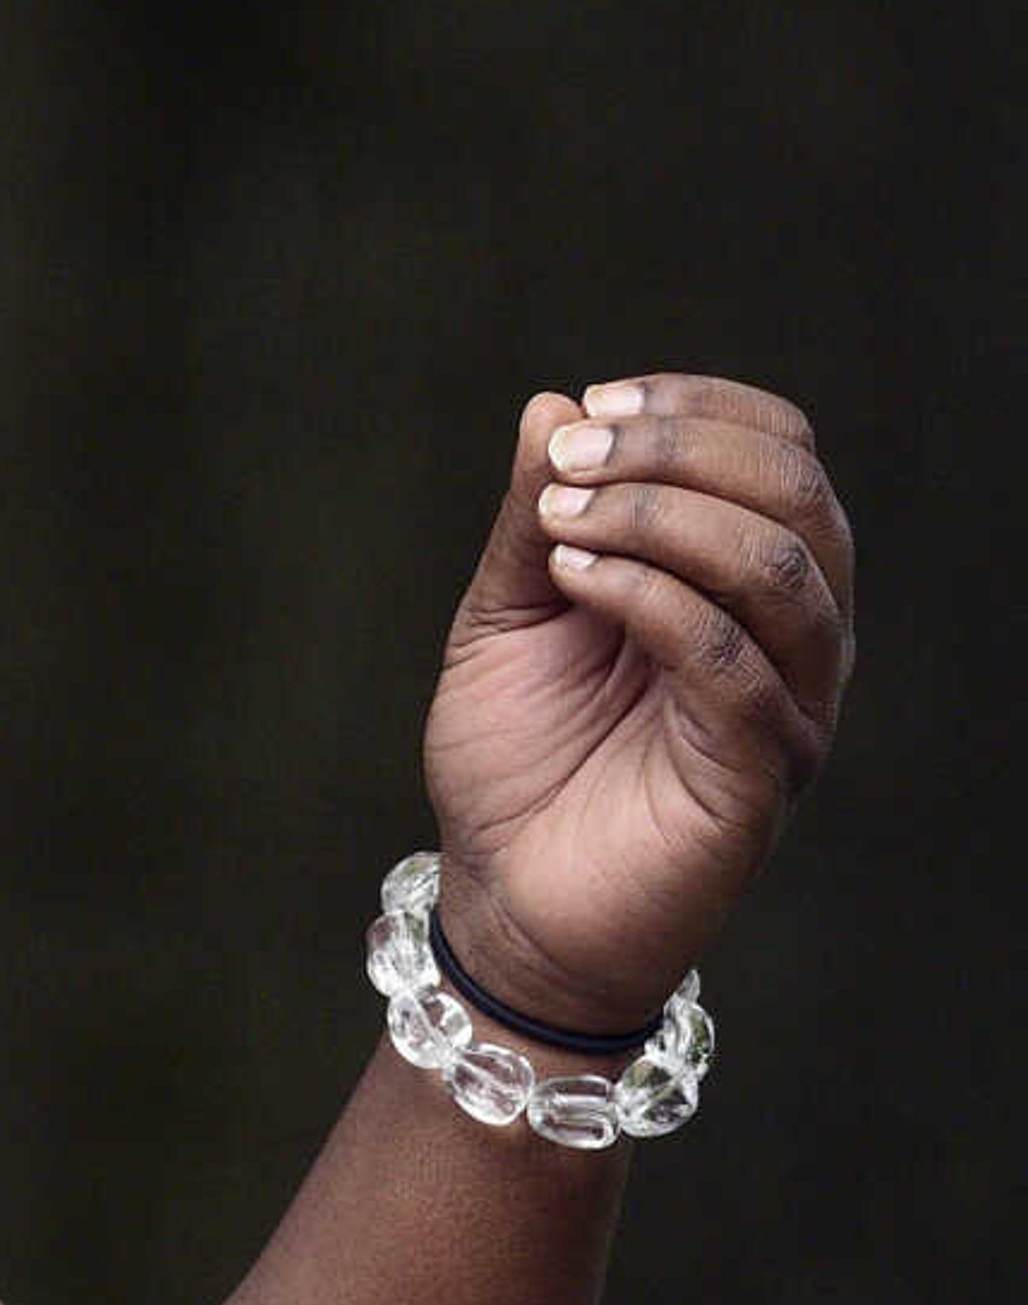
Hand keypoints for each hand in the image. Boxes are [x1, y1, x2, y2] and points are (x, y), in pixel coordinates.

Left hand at [423, 376, 855, 1031]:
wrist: (507, 901)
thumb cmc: (517, 759)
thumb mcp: (507, 615)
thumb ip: (537, 517)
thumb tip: (557, 403)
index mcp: (743, 579)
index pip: (781, 452)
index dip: (700, 409)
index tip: (595, 405)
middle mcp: (791, 634)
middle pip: (797, 493)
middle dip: (678, 450)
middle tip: (573, 456)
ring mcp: (789, 703)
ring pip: (782, 569)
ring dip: (663, 516)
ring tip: (561, 521)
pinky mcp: (760, 773)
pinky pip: (736, 663)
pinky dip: (652, 599)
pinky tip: (576, 579)